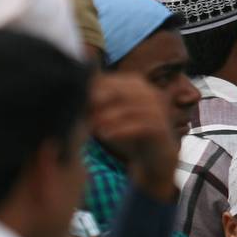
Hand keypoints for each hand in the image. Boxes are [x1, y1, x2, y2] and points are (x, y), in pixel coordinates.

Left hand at [89, 73, 178, 201]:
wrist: (155, 155)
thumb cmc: (131, 132)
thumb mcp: (115, 116)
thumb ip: (101, 105)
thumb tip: (76, 97)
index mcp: (138, 86)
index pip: (115, 81)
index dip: (97, 89)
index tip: (80, 99)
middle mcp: (150, 94)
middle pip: (123, 91)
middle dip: (102, 100)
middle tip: (85, 110)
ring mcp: (158, 110)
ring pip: (132, 108)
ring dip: (110, 116)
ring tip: (93, 126)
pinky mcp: (160, 127)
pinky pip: (140, 125)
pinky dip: (121, 130)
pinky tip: (106, 136)